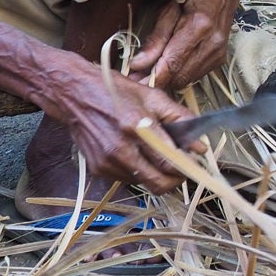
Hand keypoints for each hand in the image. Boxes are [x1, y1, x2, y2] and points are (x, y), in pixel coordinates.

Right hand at [38, 52, 194, 192]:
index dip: (188, 168)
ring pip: (144, 184)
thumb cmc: (115, 91)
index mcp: (137, 128)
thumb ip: (180, 119)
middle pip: (159, 184)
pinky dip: (138, 171)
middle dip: (175, 180)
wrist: (74, 94)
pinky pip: (127, 179)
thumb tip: (201, 147)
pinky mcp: (98, 169)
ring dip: (155, 174)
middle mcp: (121, 150)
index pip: (170, 162)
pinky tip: (135, 153)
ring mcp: (108, 162)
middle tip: (181, 168)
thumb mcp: (152, 96)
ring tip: (155, 154)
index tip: (195, 164)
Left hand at [134, 0, 239, 90]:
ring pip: (188, 79)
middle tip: (137, 76)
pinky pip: (197, 74)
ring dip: (169, 78)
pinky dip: (181, 72)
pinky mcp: (221, 56)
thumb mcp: (169, 4)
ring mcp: (220, 51)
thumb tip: (138, 64)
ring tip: (149, 71)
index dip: (151, 78)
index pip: (172, 64)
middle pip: (180, 76)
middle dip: (157, 81)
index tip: (133, 82)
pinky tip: (169, 64)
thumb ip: (156, 36)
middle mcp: (214, 43)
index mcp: (200, 26)